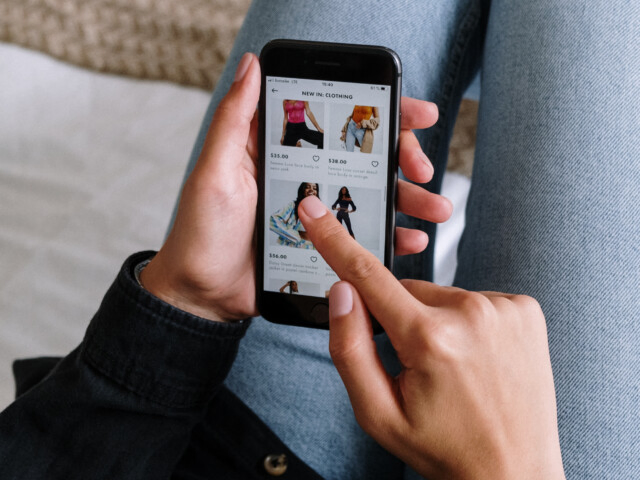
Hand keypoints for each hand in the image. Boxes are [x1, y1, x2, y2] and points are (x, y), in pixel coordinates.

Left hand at [141, 52, 450, 321]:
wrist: (203, 294)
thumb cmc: (202, 232)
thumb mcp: (215, 171)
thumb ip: (235, 121)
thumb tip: (252, 65)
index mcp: (285, 154)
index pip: (339, 123)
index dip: (380, 114)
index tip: (415, 113)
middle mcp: (308, 178)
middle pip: (367, 158)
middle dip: (405, 159)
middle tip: (423, 170)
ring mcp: (320, 214)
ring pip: (375, 198)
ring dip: (411, 200)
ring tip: (436, 208)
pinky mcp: (326, 247)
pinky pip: (366, 238)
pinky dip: (392, 238)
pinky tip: (411, 239)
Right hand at [297, 197, 565, 479]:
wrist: (514, 470)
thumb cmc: (441, 445)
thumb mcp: (377, 413)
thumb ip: (348, 349)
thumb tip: (342, 291)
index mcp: (429, 340)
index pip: (367, 277)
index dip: (334, 240)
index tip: (314, 209)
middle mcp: (471, 313)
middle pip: (406, 291)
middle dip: (399, 318)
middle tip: (415, 365)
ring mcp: (504, 308)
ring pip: (441, 296)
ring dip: (435, 320)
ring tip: (453, 368)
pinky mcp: (525, 309)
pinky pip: (475, 300)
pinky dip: (466, 322)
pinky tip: (477, 358)